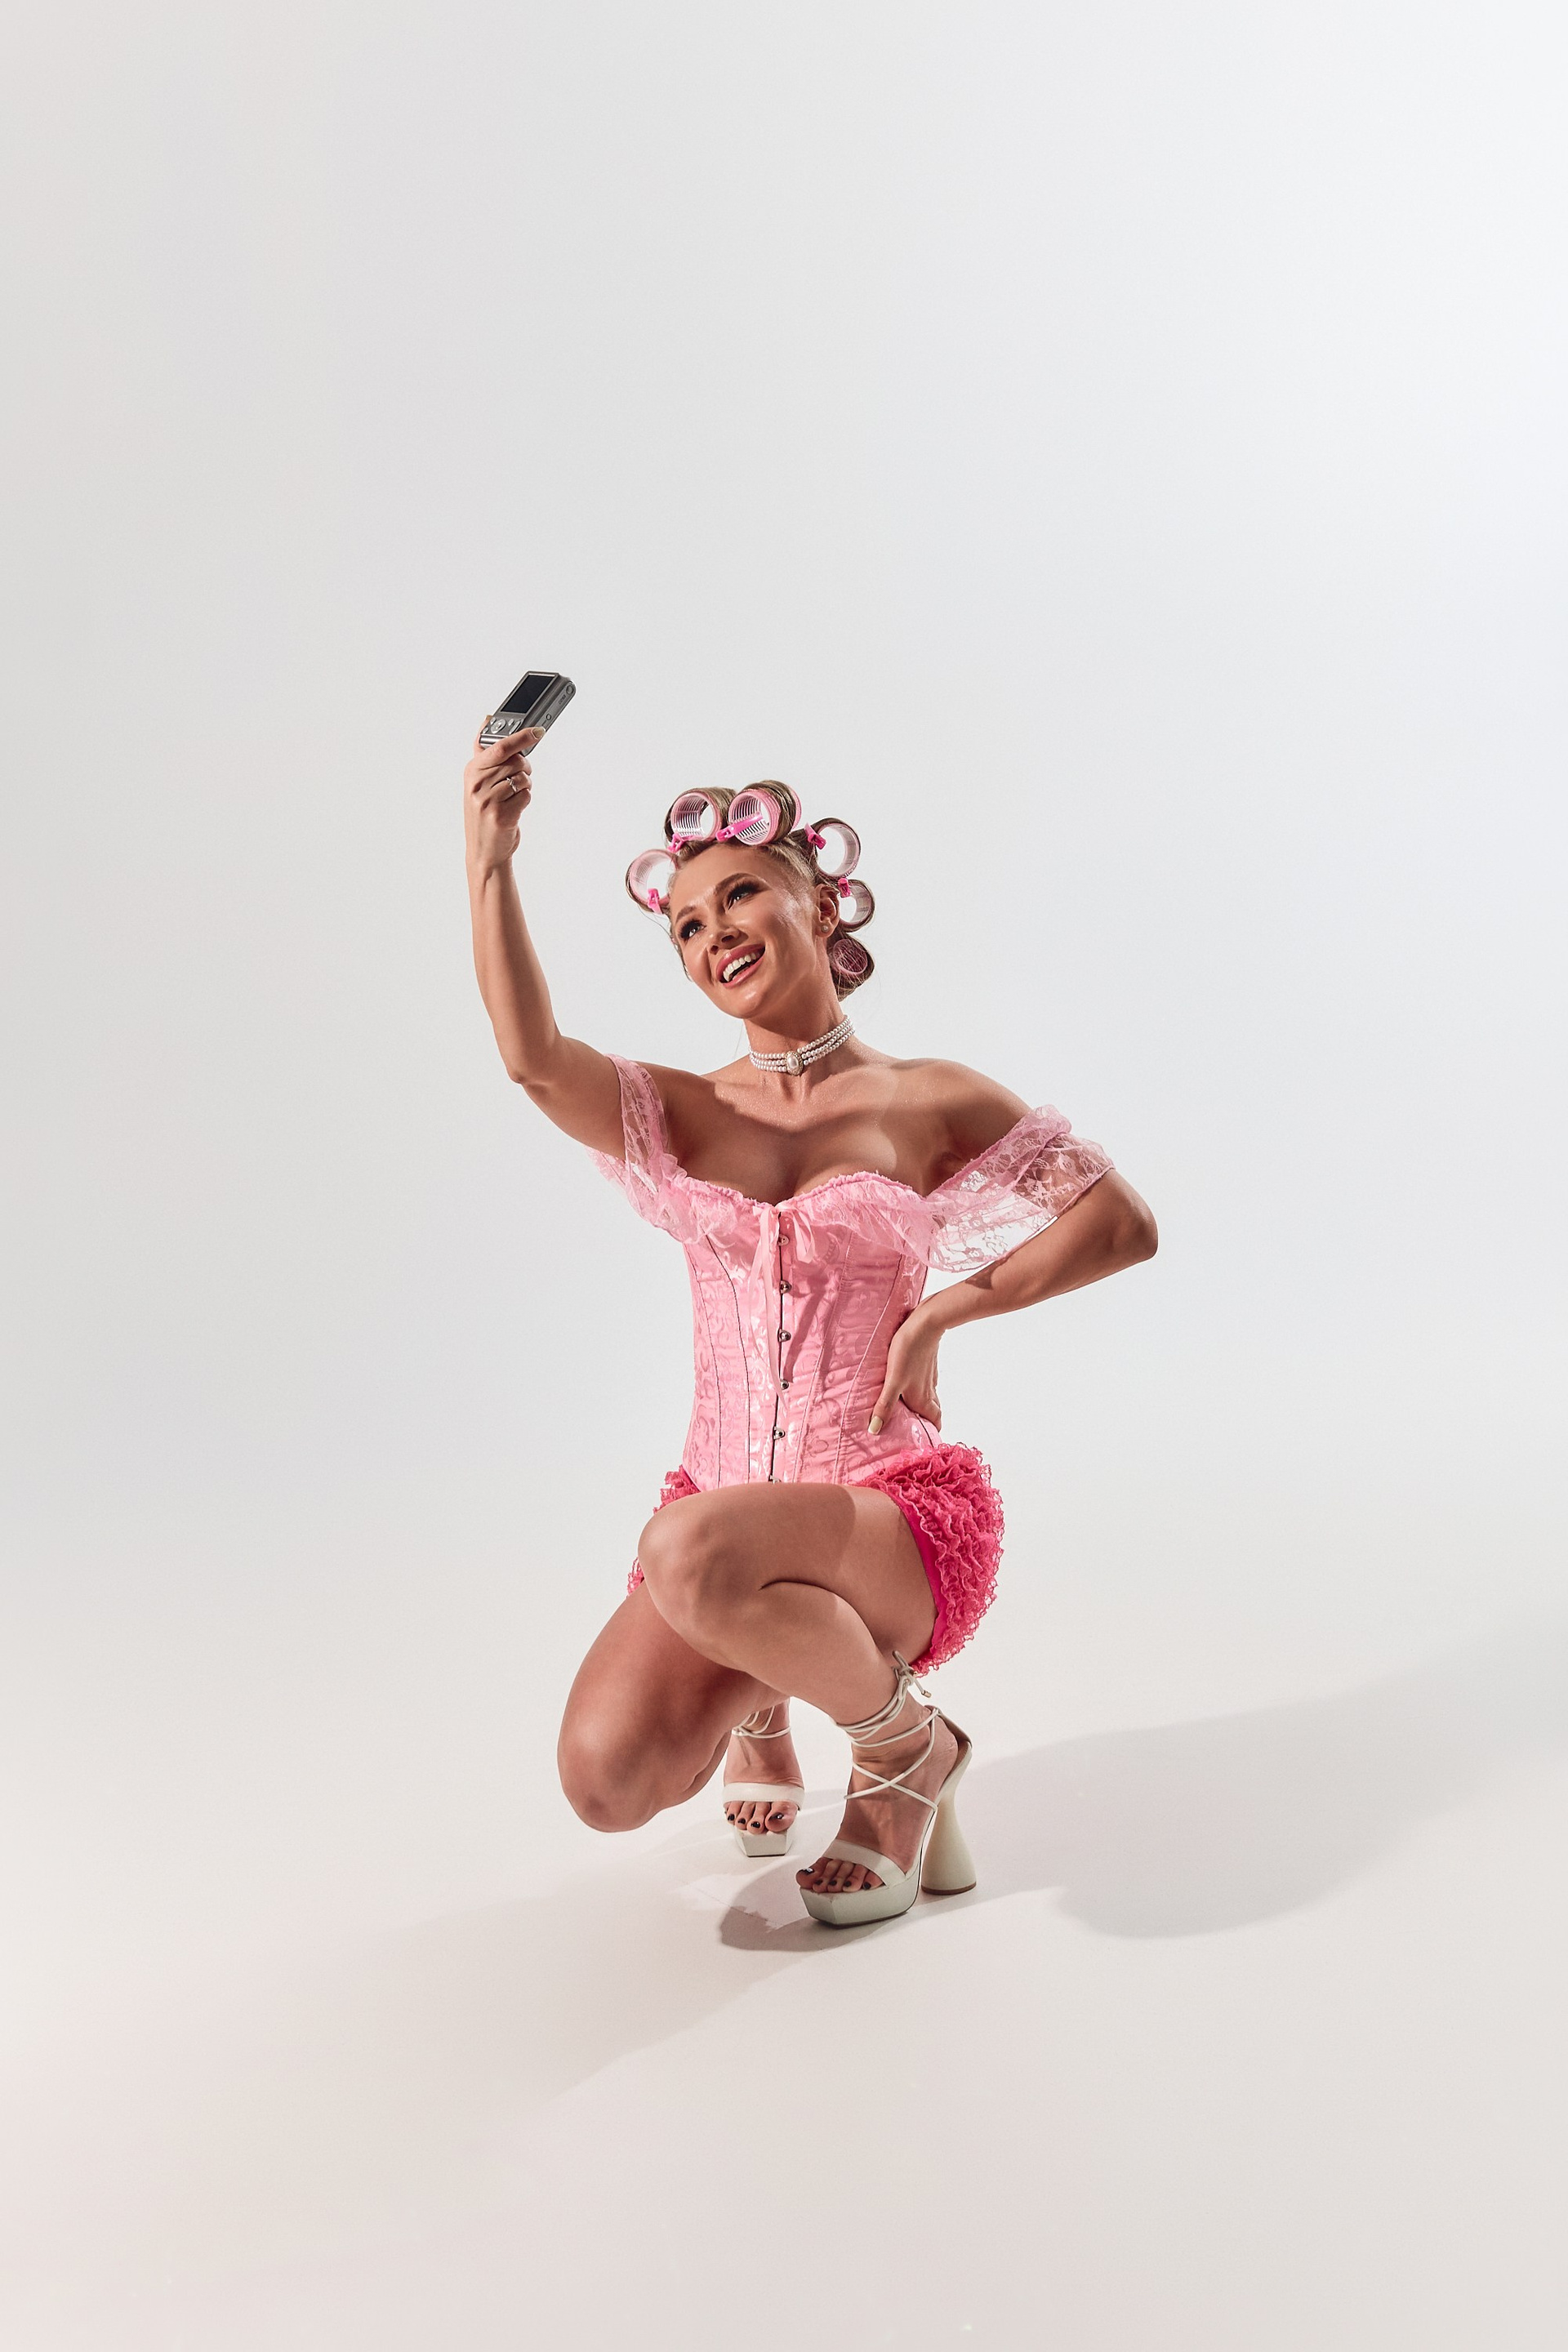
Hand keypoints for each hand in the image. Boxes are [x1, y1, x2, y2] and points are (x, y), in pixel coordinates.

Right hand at [463, 722, 543, 873]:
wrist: (483, 851)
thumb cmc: (484, 813)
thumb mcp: (478, 781)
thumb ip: (484, 752)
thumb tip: (487, 718)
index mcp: (471, 771)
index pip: (500, 747)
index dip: (521, 737)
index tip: (538, 731)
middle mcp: (477, 785)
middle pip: (516, 761)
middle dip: (524, 768)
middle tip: (518, 778)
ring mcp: (488, 801)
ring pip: (523, 779)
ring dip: (525, 786)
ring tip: (512, 797)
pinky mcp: (502, 816)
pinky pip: (526, 796)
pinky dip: (525, 800)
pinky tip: (514, 808)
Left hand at [868, 1308, 941, 1434]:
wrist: (925, 1324)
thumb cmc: (908, 1352)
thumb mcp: (893, 1381)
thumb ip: (885, 1406)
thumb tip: (874, 1431)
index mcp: (922, 1400)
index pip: (935, 1424)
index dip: (931, 1434)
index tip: (922, 1442)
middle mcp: (928, 1392)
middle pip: (933, 1413)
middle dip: (926, 1422)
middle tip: (912, 1428)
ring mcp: (929, 1378)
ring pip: (930, 1399)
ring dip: (923, 1407)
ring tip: (907, 1411)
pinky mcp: (927, 1365)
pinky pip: (926, 1384)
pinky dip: (920, 1391)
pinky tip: (909, 1386)